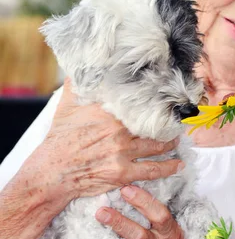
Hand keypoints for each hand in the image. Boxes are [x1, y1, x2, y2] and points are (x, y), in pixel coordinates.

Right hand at [35, 79, 182, 208]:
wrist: (53, 171)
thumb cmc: (59, 138)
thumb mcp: (67, 106)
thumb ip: (77, 85)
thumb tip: (80, 65)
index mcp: (109, 113)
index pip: (139, 104)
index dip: (155, 102)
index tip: (166, 100)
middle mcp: (119, 131)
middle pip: (152, 125)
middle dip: (167, 123)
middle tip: (177, 121)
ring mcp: (122, 153)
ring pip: (156, 146)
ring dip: (170, 143)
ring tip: (178, 139)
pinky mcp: (123, 173)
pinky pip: (152, 170)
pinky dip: (168, 167)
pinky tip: (178, 164)